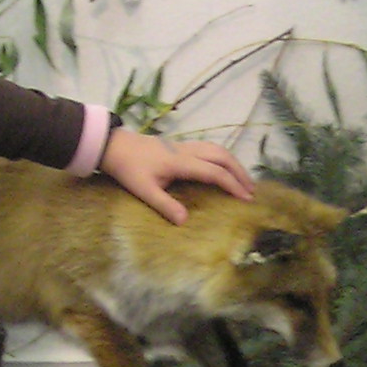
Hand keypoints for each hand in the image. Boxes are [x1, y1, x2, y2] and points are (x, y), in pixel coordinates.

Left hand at [99, 129, 254, 224]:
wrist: (115, 146)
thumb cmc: (128, 169)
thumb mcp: (143, 190)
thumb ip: (165, 205)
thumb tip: (184, 222)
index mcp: (181, 162)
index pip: (215, 172)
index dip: (232, 185)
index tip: (245, 199)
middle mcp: (188, 151)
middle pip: (223, 156)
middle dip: (240, 173)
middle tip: (252, 191)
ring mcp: (186, 145)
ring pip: (218, 149)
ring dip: (234, 163)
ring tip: (244, 180)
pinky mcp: (182, 145)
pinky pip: (210, 148)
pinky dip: (224, 158)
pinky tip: (225, 169)